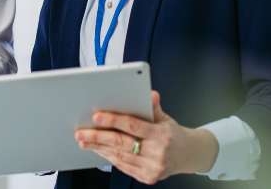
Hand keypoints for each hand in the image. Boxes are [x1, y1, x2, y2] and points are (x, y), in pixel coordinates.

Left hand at [75, 91, 217, 184]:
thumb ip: (154, 107)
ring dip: (99, 148)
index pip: (133, 126)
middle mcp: (157, 153)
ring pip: (120, 156)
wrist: (189, 155)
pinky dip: (109, 157)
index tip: (96, 116)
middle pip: (122, 143)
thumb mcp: (166, 118)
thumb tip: (150, 94)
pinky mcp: (147, 177)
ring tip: (84, 141)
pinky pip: (123, 166)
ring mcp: (152, 167)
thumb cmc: (174, 134)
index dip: (113, 120)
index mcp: (162, 135)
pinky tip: (99, 150)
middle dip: (98, 137)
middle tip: (81, 132)